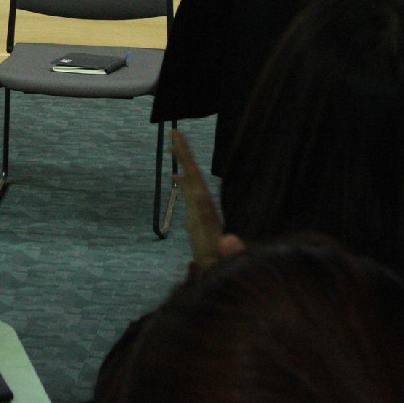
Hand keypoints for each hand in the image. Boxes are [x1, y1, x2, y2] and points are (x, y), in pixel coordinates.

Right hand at [171, 130, 245, 274]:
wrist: (222, 269)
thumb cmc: (222, 264)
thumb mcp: (226, 258)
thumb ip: (230, 250)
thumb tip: (228, 241)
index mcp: (207, 211)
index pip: (197, 184)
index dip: (188, 167)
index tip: (180, 143)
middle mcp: (203, 206)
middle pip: (193, 176)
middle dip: (184, 154)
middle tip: (174, 133)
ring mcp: (200, 210)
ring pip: (190, 181)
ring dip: (183, 162)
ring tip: (173, 145)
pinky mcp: (196, 217)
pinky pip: (188, 195)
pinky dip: (182, 184)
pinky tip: (175, 176)